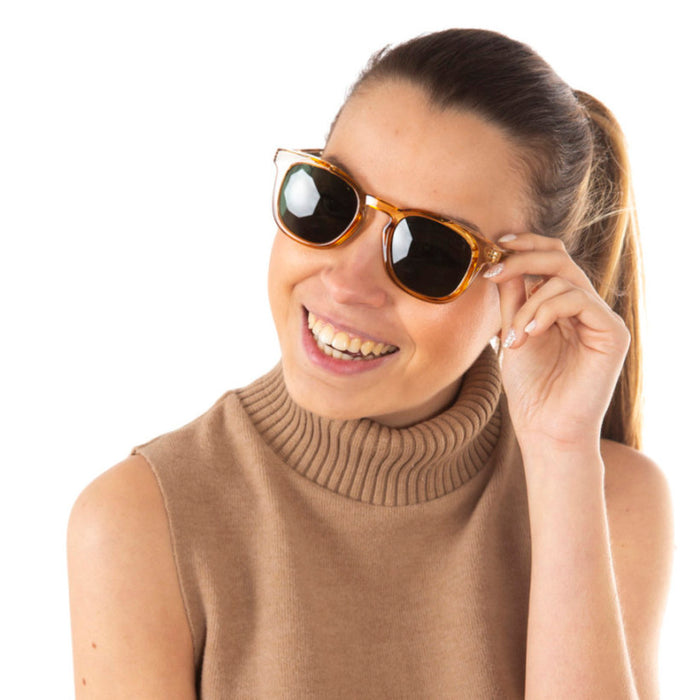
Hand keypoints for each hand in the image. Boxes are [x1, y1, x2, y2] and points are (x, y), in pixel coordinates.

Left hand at [484, 233, 629, 448]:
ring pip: (564, 279)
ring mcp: (600, 319)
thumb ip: (512, 297)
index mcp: (563, 305)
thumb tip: (500, 258)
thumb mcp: (512, 331)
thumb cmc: (530, 387)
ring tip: (512, 337)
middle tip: (492, 271)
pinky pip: (578, 299)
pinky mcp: (612, 333)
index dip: (527, 245)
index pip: (552, 258)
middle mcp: (585, 308)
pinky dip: (545, 311)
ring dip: (527, 305)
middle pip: (560, 258)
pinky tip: (529, 334)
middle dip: (522, 259)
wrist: (545, 428)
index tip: (497, 245)